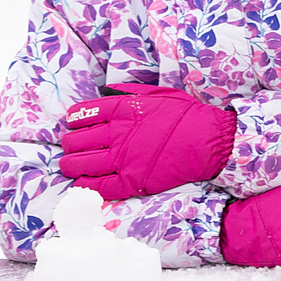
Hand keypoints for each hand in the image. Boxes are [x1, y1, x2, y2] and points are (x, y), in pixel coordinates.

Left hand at [59, 83, 236, 200]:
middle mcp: (117, 133)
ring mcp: (123, 159)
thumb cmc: (187, 115)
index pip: (80, 114)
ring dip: (70, 165)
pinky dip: (85, 185)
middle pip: (74, 141)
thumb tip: (106, 93)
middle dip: (70, 145)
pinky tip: (85, 182)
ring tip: (74, 165)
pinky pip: (96, 186)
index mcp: (122, 110)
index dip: (74, 120)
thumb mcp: (157, 94)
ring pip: (78, 165)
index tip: (78, 124)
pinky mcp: (131, 181)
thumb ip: (128, 94)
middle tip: (74, 147)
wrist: (211, 141)